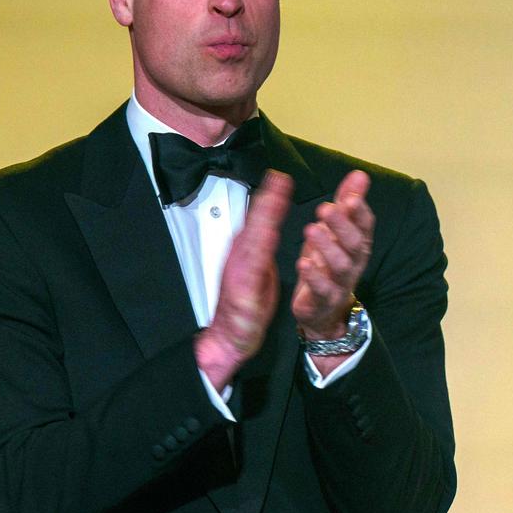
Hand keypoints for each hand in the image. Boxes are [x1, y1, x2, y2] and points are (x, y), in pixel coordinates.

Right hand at [195, 170, 293, 391]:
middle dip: (268, 197)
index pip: (261, 219)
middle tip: (280, 177)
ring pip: (254, 235)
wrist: (231, 335)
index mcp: (248, 250)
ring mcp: (240, 267)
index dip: (271, 198)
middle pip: (256, 221)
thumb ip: (264, 247)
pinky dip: (261, 244)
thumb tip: (270, 227)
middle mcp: (241, 254)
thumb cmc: (244, 304)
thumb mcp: (259, 268)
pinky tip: (269, 231)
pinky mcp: (242, 284)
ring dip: (266, 213)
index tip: (281, 178)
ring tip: (276, 195)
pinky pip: (254, 260)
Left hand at [291, 170, 373, 341]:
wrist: (321, 310)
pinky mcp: (324, 300)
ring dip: (326, 247)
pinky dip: (313, 276)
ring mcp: (341, 283)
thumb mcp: (335, 232)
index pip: (365, 225)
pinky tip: (303, 263)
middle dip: (342, 225)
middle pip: (354, 243)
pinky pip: (322, 290)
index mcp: (357, 244)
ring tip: (311, 230)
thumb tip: (359, 175)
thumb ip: (347, 204)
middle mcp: (354, 263)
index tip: (351, 196)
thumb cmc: (327, 264)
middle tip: (325, 208)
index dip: (360, 211)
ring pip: (340, 266)